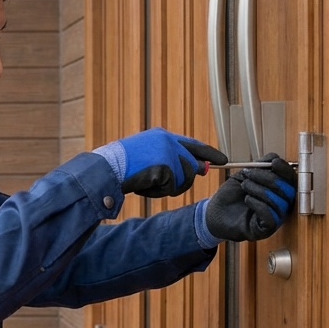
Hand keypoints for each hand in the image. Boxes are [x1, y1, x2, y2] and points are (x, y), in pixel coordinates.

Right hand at [108, 128, 227, 197]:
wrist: (106, 169)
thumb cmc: (122, 166)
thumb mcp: (148, 157)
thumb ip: (173, 160)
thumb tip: (201, 169)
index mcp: (162, 136)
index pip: (193, 144)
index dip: (208, 153)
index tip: (222, 159)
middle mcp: (168, 141)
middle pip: (191, 166)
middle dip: (183, 179)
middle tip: (161, 182)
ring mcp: (167, 154)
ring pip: (183, 179)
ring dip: (167, 187)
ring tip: (146, 182)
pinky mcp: (165, 167)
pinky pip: (170, 188)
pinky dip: (157, 192)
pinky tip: (142, 185)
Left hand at [204, 153, 297, 241]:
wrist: (215, 212)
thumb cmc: (232, 195)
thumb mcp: (246, 176)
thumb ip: (260, 166)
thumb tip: (274, 158)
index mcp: (279, 191)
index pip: (291, 180)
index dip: (285, 170)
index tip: (274, 162)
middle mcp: (281, 205)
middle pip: (288, 191)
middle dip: (269, 179)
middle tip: (250, 173)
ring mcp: (275, 219)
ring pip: (279, 203)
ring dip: (260, 190)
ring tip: (245, 185)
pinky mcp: (265, 231)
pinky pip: (271, 218)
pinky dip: (259, 205)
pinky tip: (247, 199)